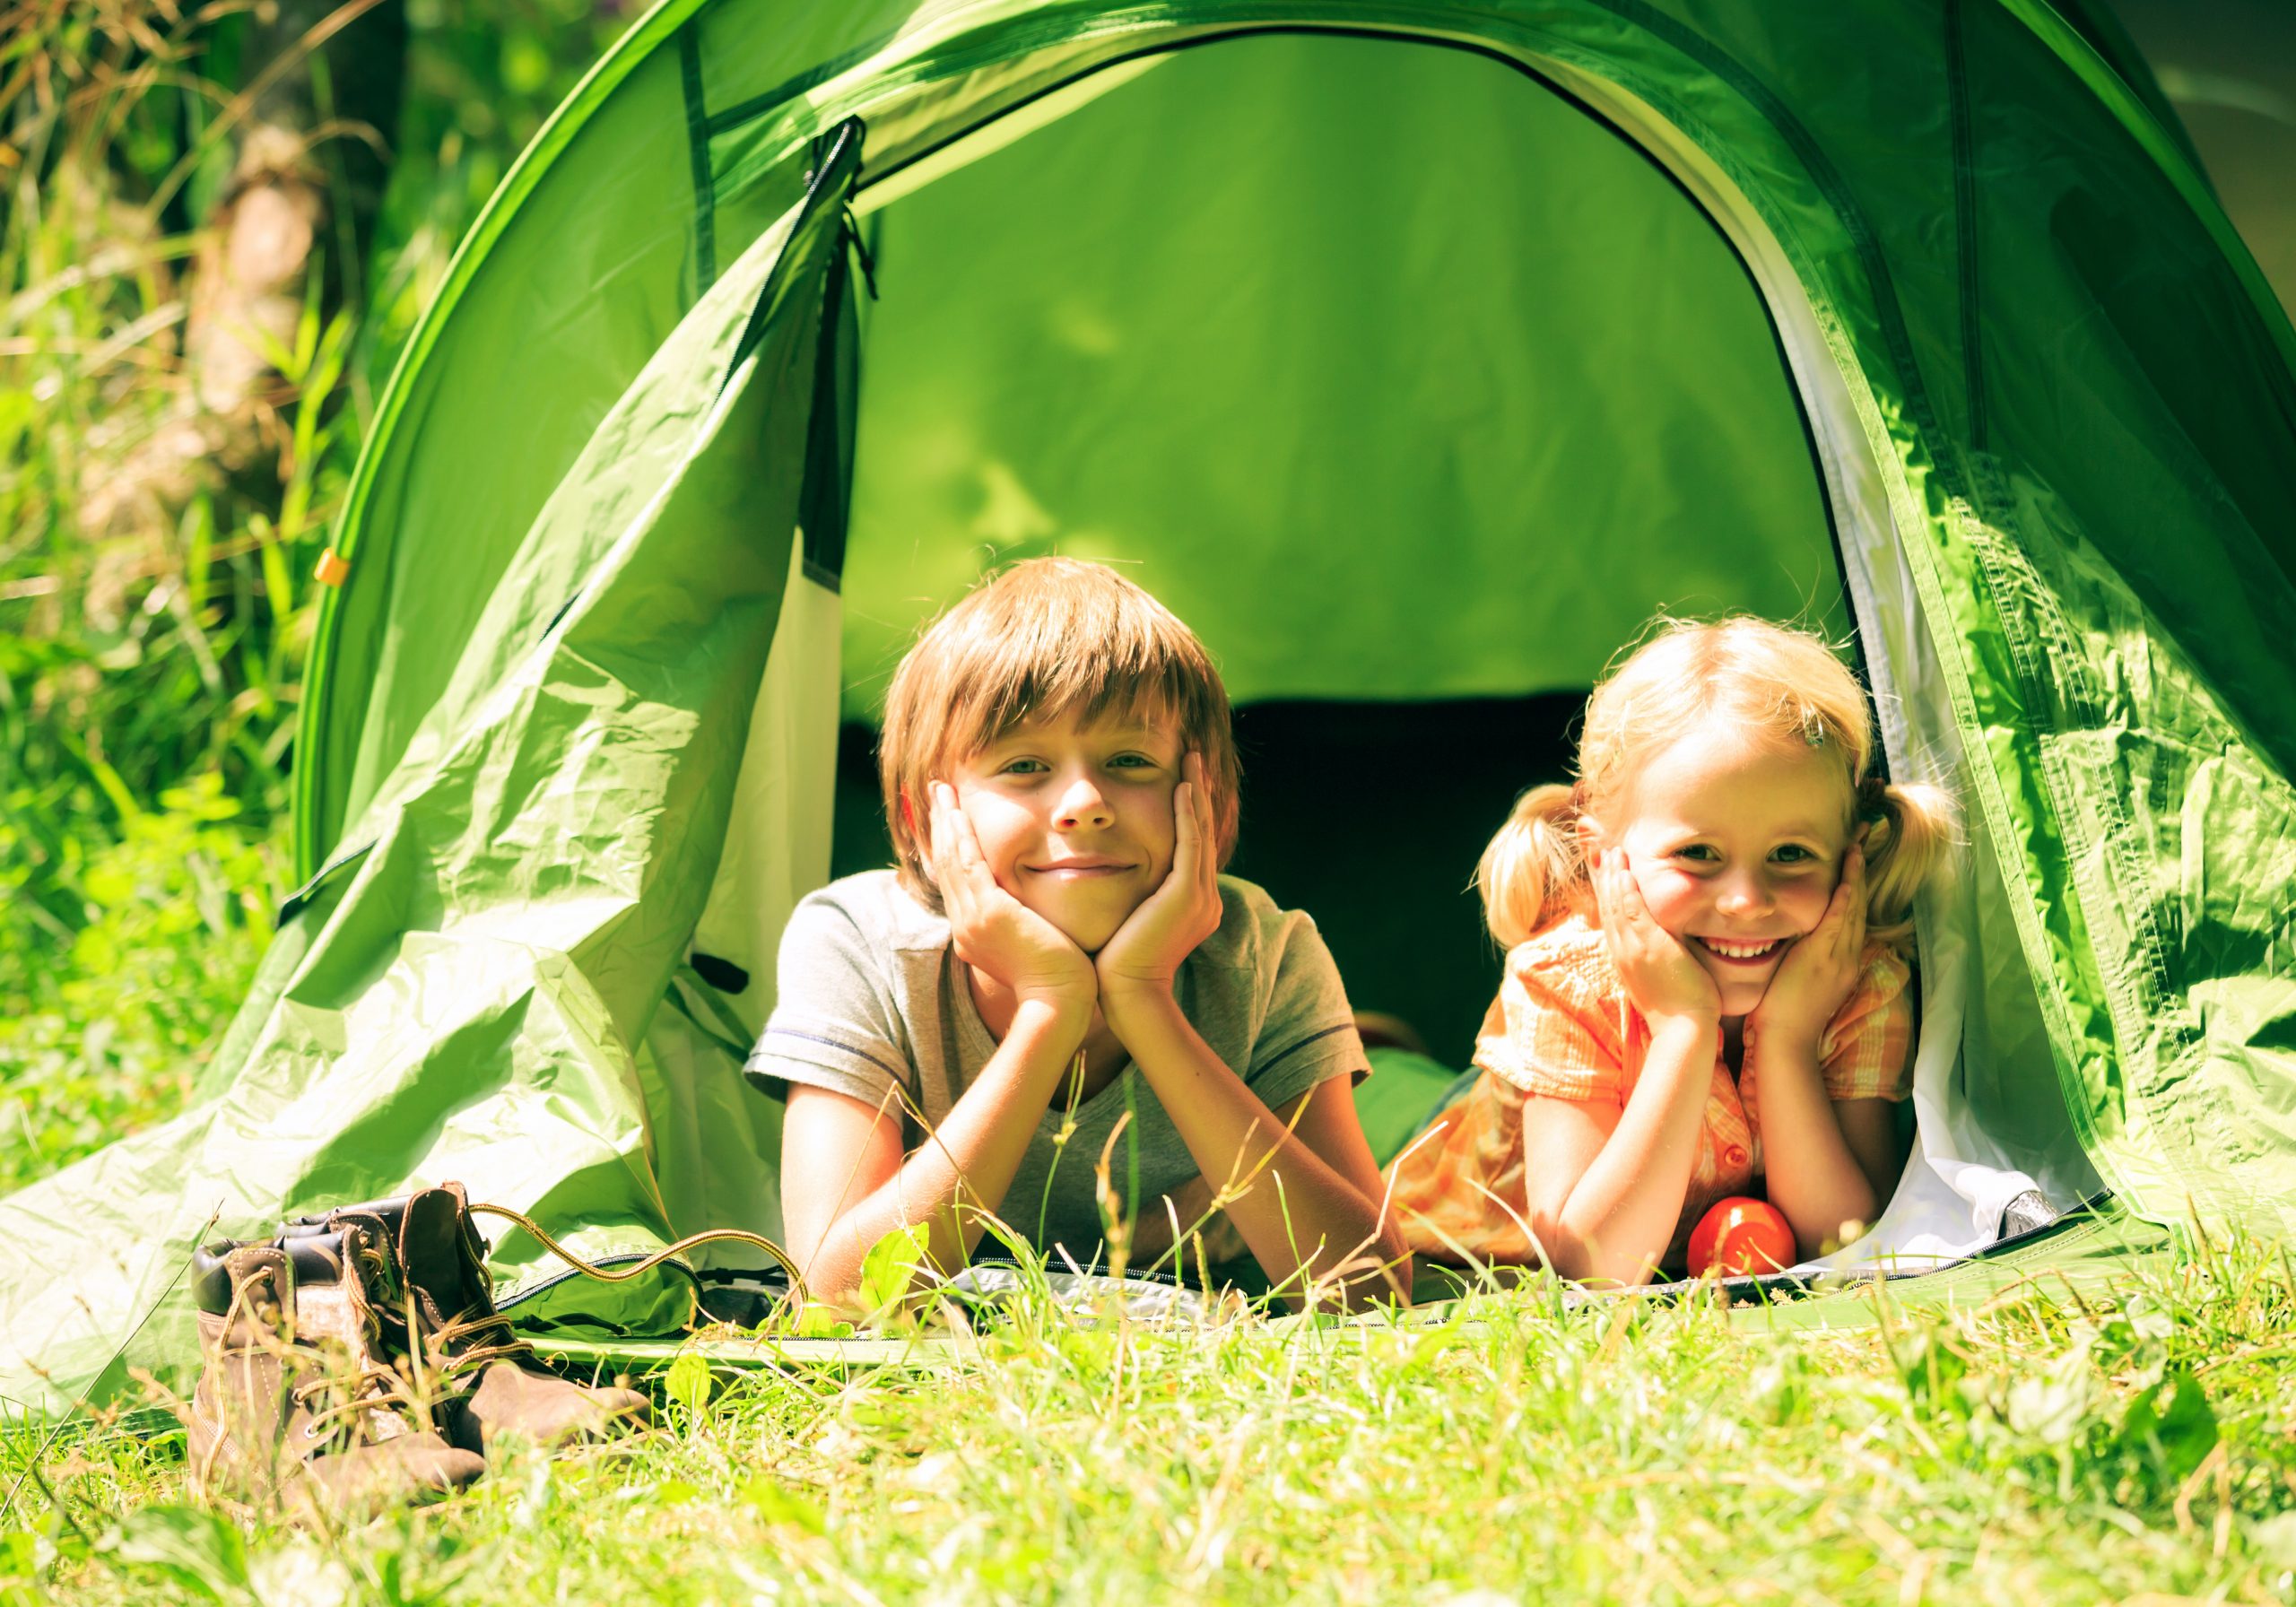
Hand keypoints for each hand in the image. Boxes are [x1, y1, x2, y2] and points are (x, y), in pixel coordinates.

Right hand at [928, 781, 1095, 1010]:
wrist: (1060, 1002)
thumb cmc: (1061, 982)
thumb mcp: (1037, 948)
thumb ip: (1030, 928)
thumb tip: (1039, 918)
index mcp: (973, 935)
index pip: (956, 882)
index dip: (950, 847)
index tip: (950, 820)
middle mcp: (965, 926)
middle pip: (946, 866)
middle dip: (941, 827)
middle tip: (937, 795)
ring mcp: (972, 919)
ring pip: (951, 860)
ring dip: (945, 822)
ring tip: (942, 792)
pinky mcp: (987, 912)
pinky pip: (967, 864)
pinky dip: (960, 836)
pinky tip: (956, 812)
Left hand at [1095, 753, 1222, 1003]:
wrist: (1128, 996)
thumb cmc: (1116, 968)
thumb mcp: (1129, 924)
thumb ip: (1131, 901)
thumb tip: (1106, 882)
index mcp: (1193, 905)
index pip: (1193, 847)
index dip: (1189, 811)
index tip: (1181, 780)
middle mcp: (1204, 898)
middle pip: (1203, 832)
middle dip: (1197, 792)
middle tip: (1193, 757)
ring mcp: (1199, 896)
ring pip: (1199, 831)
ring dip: (1195, 791)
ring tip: (1191, 759)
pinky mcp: (1186, 895)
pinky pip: (1190, 843)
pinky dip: (1186, 813)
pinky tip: (1182, 786)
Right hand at [1592, 847, 1720, 1027]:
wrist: (1682, 1031)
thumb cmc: (1679, 1012)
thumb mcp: (1659, 982)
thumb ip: (1656, 963)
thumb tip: (1664, 952)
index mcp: (1624, 959)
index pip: (1610, 918)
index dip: (1605, 892)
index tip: (1602, 870)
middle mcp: (1622, 952)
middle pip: (1606, 907)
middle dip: (1602, 877)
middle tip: (1597, 851)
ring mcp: (1632, 950)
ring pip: (1616, 906)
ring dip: (1613, 876)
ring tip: (1611, 851)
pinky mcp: (1649, 947)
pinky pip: (1633, 913)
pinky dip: (1626, 892)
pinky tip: (1624, 873)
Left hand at [1747, 841, 1867, 1060]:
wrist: (1787, 1043)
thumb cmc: (1785, 1017)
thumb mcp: (1800, 982)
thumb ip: (1801, 958)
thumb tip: (1790, 938)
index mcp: (1841, 963)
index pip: (1851, 916)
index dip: (1855, 885)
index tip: (1854, 859)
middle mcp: (1845, 957)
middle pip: (1858, 906)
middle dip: (1859, 872)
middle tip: (1861, 839)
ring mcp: (1837, 958)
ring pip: (1851, 909)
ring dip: (1854, 876)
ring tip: (1856, 845)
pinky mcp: (1822, 959)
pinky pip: (1837, 923)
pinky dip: (1844, 899)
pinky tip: (1847, 878)